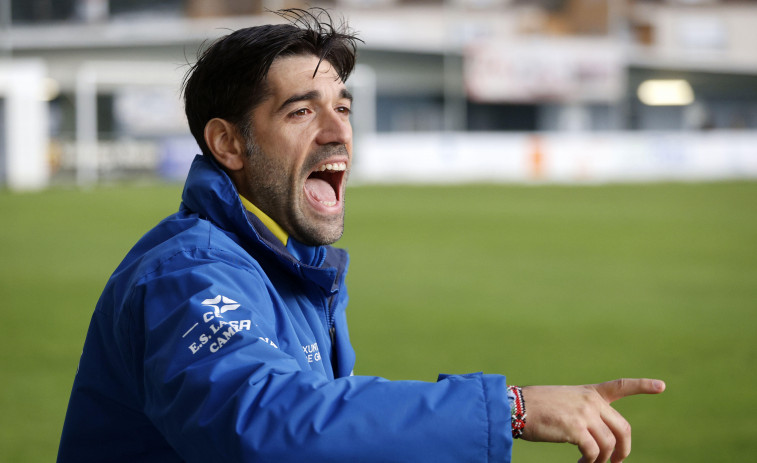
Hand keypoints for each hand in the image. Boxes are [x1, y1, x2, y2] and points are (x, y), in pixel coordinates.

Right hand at [520, 378, 664, 462]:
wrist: (516, 406)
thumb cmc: (536, 406)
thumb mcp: (565, 401)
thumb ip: (584, 413)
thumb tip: (599, 440)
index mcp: (589, 392)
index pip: (620, 386)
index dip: (643, 385)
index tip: (662, 386)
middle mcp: (590, 401)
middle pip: (623, 429)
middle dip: (624, 450)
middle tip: (616, 462)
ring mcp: (584, 413)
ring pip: (609, 444)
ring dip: (602, 461)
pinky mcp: (575, 428)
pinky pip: (594, 452)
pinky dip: (591, 462)